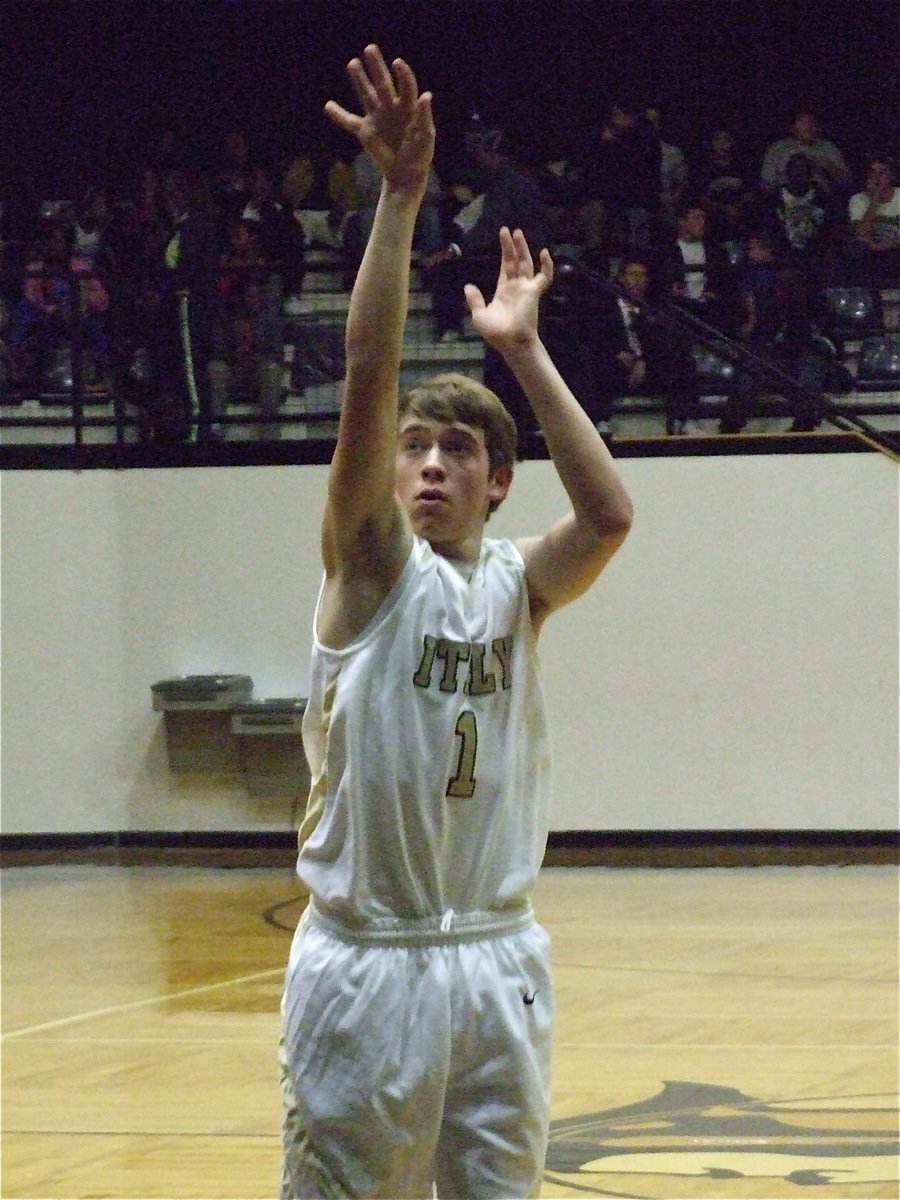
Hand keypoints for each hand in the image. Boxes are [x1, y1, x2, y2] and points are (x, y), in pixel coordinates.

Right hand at [324, 45, 433, 195]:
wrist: (406, 173)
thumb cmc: (420, 154)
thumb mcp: (426, 137)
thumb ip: (425, 116)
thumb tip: (426, 95)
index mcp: (408, 107)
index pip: (405, 85)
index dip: (403, 74)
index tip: (396, 63)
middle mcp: (391, 107)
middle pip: (383, 83)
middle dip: (376, 66)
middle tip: (370, 48)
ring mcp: (377, 117)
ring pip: (366, 94)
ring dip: (359, 79)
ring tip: (353, 63)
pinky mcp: (365, 132)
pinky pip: (349, 121)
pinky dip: (338, 115)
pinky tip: (328, 106)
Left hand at [464, 227, 551, 352]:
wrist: (511, 342)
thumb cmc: (496, 332)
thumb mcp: (479, 316)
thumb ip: (474, 300)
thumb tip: (468, 286)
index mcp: (504, 290)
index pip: (505, 266)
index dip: (504, 252)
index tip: (502, 236)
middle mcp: (516, 286)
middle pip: (515, 261)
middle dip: (512, 246)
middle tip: (507, 230)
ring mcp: (526, 288)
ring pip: (526, 263)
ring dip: (522, 248)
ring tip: (517, 233)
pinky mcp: (534, 291)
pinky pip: (545, 277)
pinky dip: (547, 266)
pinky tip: (543, 253)